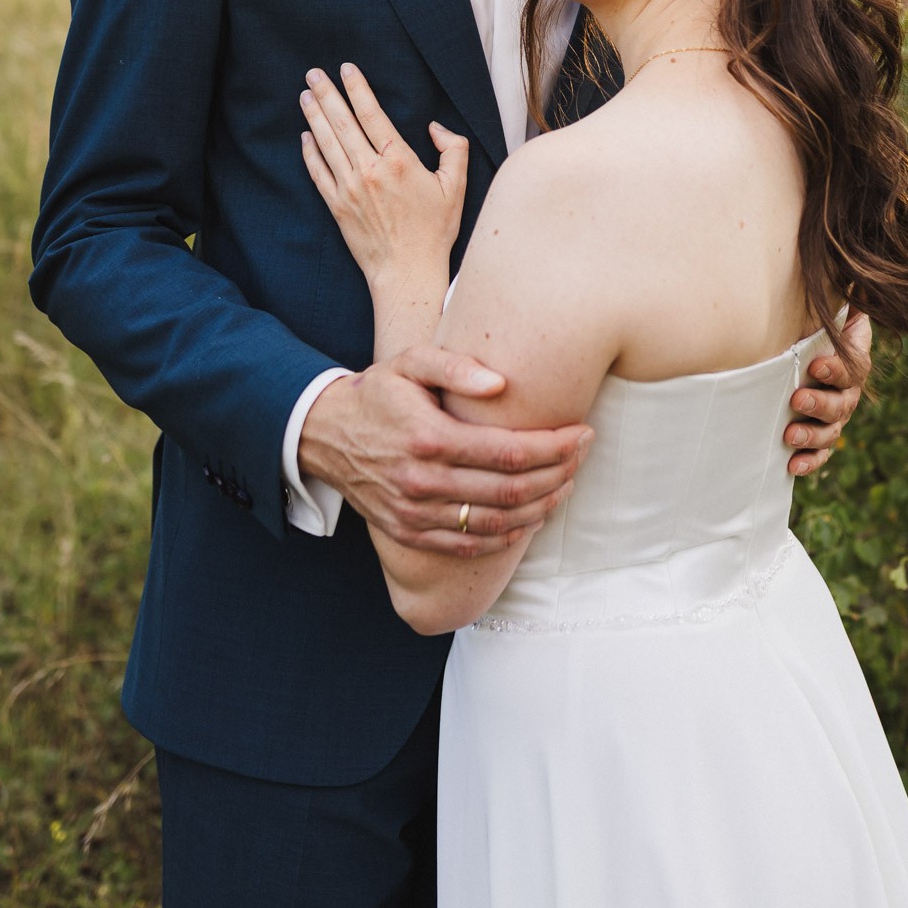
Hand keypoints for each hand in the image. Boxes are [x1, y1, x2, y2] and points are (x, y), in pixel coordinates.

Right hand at [298, 342, 593, 557]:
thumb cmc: (378, 393)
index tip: (582, 433)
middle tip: (583, 457)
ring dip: (541, 508)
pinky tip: (530, 519)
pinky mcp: (410, 533)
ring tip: (566, 486)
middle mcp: (423, 481)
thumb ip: (454, 366)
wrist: (324, 435)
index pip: (510, 452)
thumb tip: (501, 382)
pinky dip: (507, 537)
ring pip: (497, 523)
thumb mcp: (408, 363)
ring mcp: (416, 513)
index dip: (555, 446)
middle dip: (558, 475)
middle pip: (511, 491)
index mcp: (429, 438)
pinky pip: (469, 545)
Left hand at [300, 64, 467, 294]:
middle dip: (327, 94)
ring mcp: (348, 188)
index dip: (357, 88)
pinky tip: (305, 136)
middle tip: (313, 73)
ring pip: (326, 143)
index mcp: (398, 161)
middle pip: (342, 122)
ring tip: (305, 95)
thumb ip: (452, 149)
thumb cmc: (434, 230)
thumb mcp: (456, 186)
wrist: (406, 271)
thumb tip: (434, 127)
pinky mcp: (337, 206)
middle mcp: (369, 170)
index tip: (346, 68)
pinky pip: (318, 172)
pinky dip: (309, 152)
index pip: (372, 114)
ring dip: (314, 116)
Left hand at [785, 310, 871, 476]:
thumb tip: (850, 273)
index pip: (854, 365)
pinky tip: (792, 466)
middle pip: (844, 402)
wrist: (791, 351)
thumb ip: (835, 294)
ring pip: (833, 430)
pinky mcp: (819, 436)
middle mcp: (847, 389)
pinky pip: (821, 453)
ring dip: (813, 434)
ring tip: (790, 434)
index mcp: (851, 356)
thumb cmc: (805, 320)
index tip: (815, 365)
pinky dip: (809, 461)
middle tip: (796, 399)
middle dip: (821, 403)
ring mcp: (835, 415)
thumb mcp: (819, 304)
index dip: (838, 368)